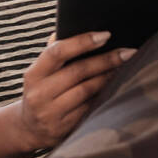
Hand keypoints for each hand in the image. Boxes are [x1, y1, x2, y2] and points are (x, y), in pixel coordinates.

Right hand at [14, 31, 133, 149]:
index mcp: (33, 74)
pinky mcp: (64, 129)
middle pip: (78, 71)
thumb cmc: (41, 92)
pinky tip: (117, 88)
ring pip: (87, 90)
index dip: (82, 42)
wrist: (28, 129)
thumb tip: (71, 28)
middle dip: (106, 60)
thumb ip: (54, 53)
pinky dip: (105, 96)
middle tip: (128, 52)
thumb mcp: (39, 73)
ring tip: (126, 67)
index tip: (105, 35)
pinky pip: (91, 108)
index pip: (57, 52)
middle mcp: (39, 94)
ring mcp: (51, 113)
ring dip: (109, 77)